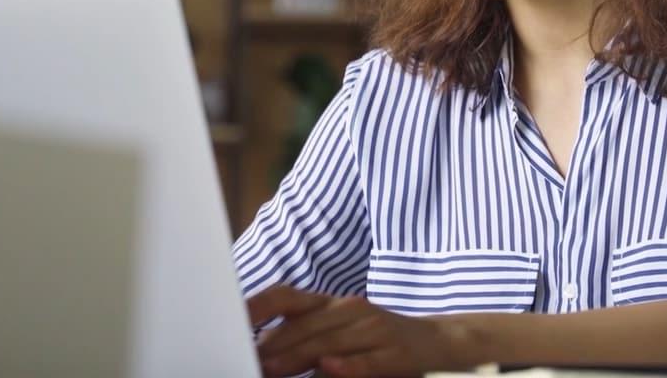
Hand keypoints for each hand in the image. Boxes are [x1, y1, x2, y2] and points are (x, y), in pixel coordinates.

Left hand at [247, 285, 469, 377]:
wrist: (436, 341)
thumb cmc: (378, 338)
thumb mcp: (340, 330)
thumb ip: (304, 337)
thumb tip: (261, 351)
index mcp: (330, 303)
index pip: (286, 297)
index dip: (258, 306)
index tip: (230, 320)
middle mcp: (350, 309)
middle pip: (304, 324)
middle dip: (272, 344)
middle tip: (245, 359)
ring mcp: (374, 329)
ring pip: (330, 341)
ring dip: (297, 356)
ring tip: (271, 369)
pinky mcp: (395, 351)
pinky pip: (367, 359)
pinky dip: (348, 365)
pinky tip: (329, 368)